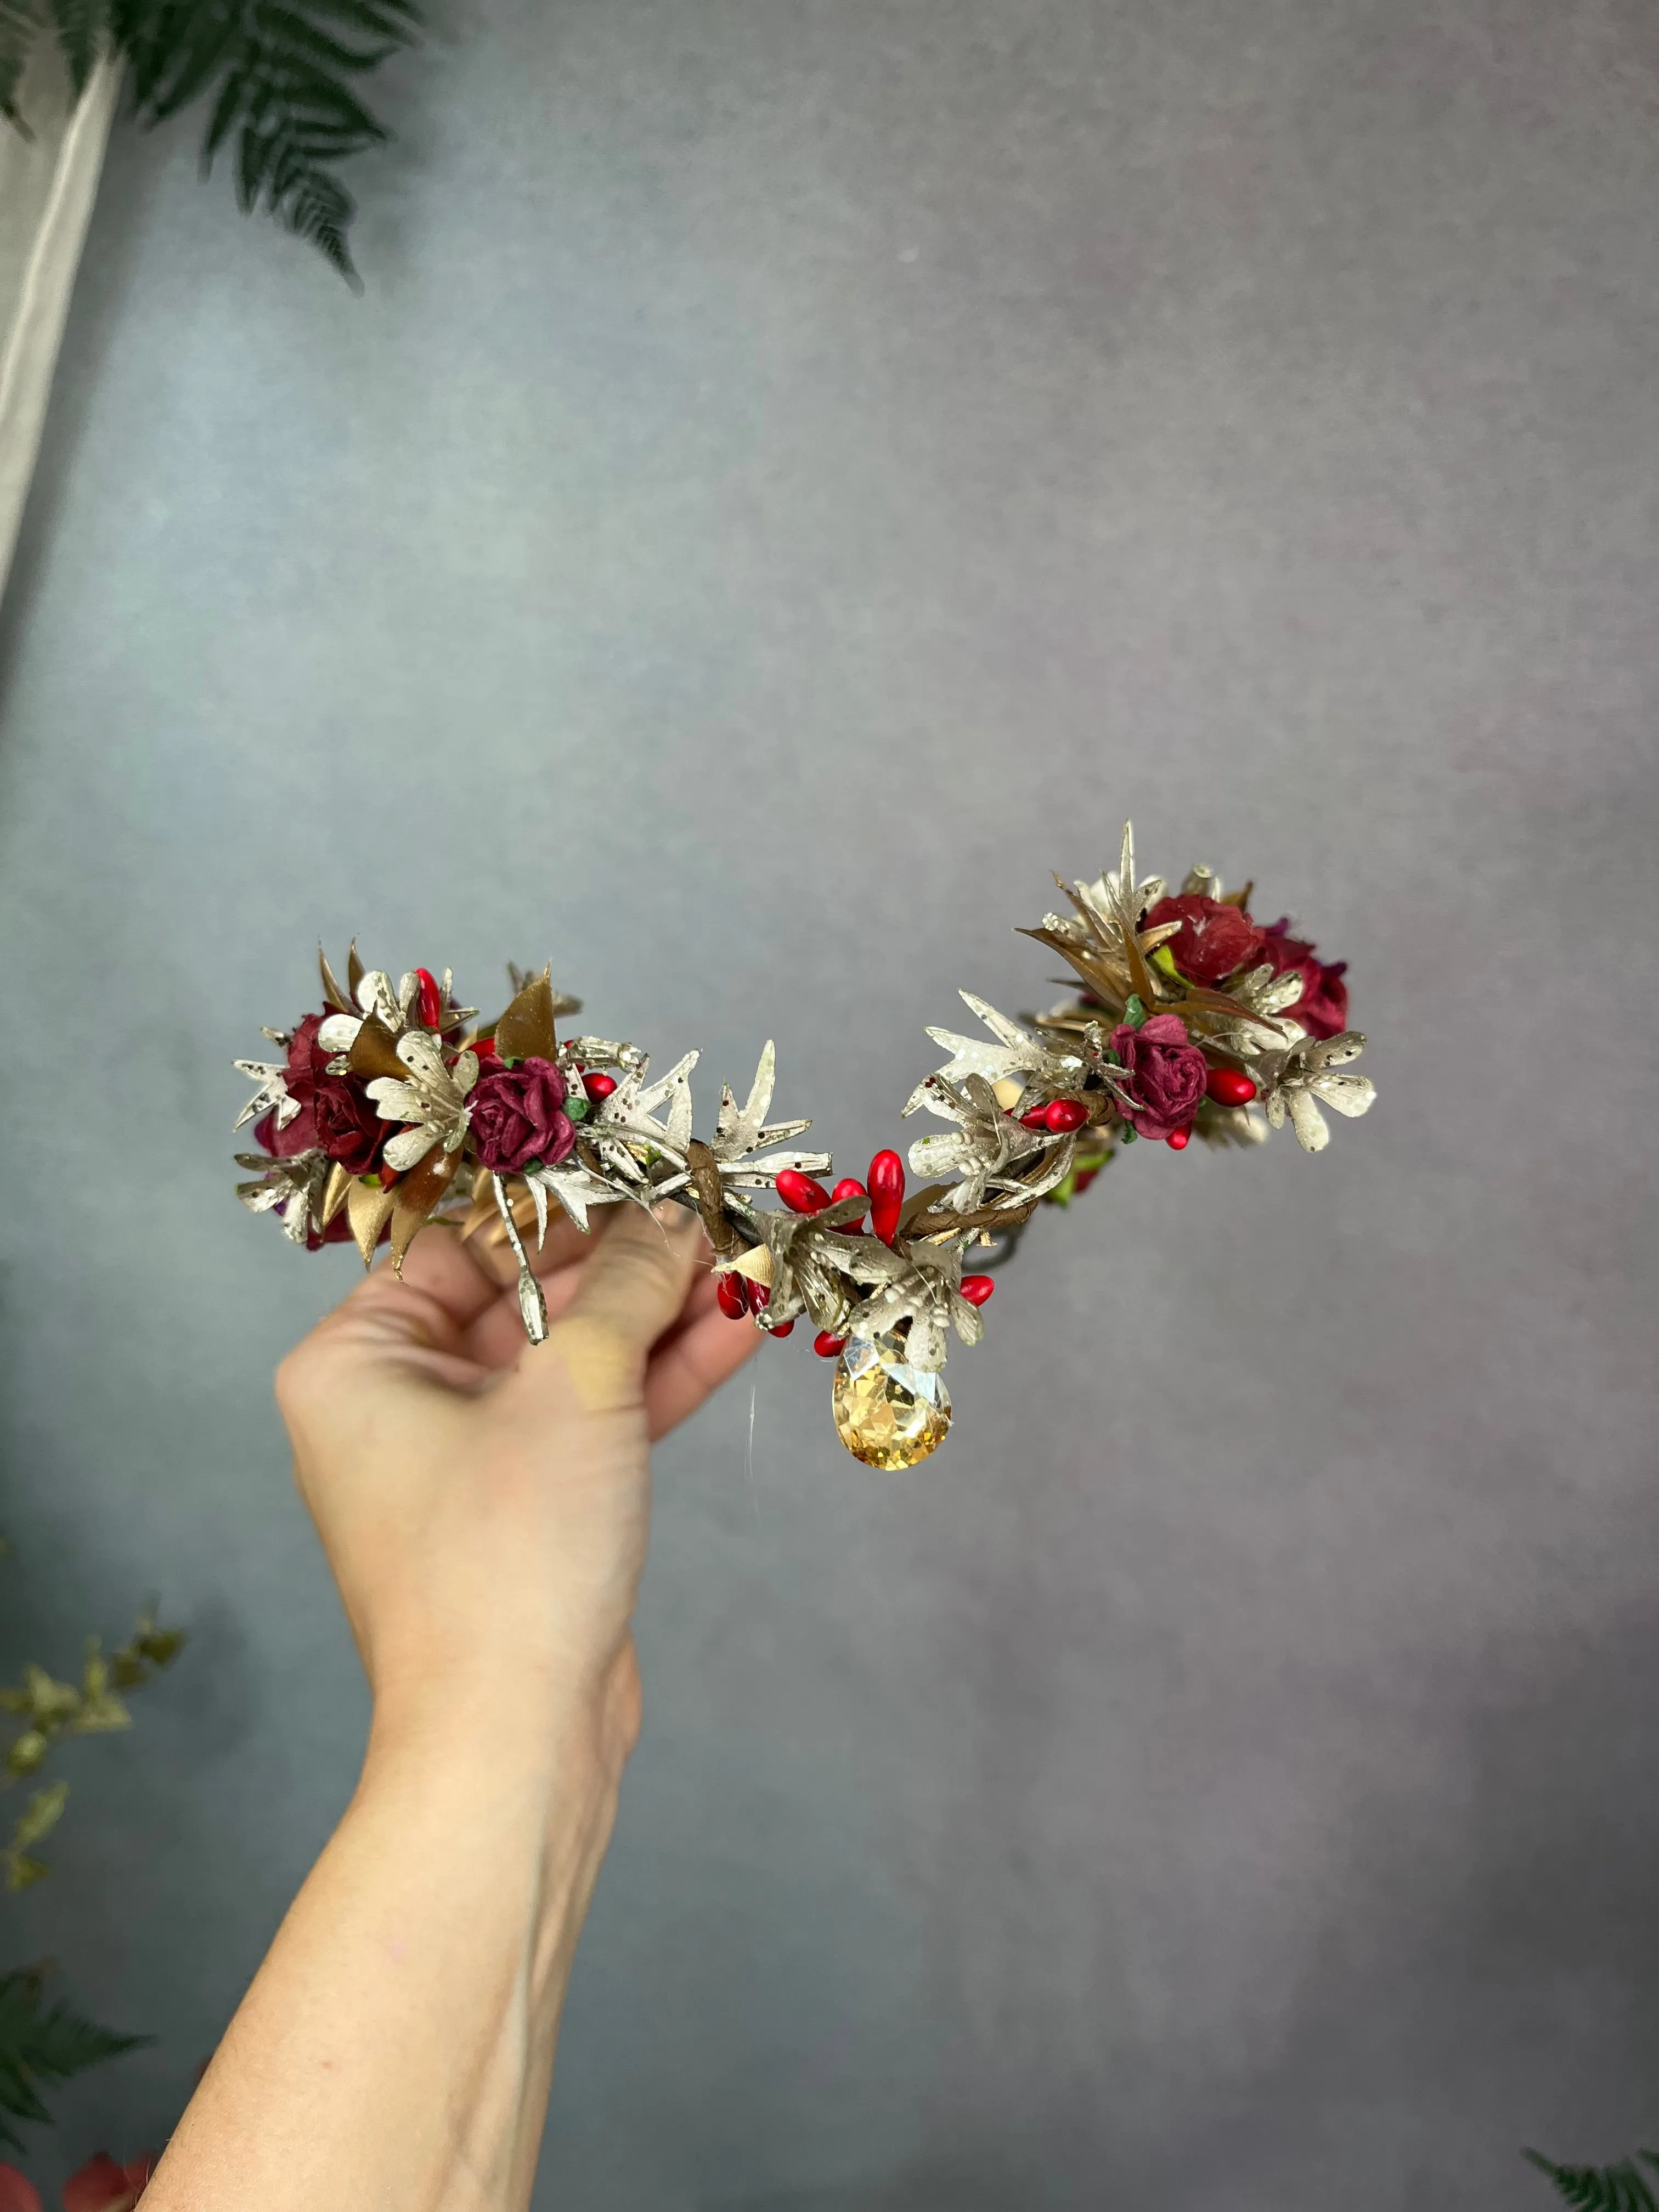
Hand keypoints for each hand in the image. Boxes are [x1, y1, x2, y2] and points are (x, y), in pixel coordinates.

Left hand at [274, 1199, 757, 1776]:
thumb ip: (631, 1287)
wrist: (514, 1737)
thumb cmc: (505, 1554)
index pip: (462, 1244)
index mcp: (356, 1362)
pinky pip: (597, 1418)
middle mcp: (398, 1404)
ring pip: (574, 1359)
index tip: (643, 1175)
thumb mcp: (575, 1386)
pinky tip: (738, 1328)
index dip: (556, 1207)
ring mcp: (468, 1460)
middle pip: (526, 1297)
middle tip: (715, 1217)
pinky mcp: (532, 1507)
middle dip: (631, 1264)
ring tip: (750, 1264)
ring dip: (663, 1316)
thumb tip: (675, 1219)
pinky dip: (662, 1379)